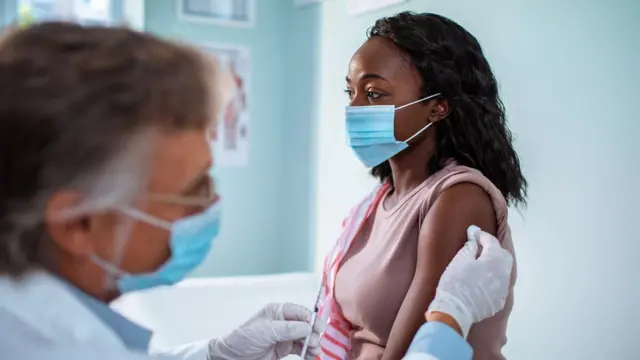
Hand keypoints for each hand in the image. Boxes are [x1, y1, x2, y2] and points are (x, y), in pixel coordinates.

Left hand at [209, 303, 323, 359]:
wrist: (230, 357)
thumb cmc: (243, 339)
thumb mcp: (265, 331)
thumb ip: (287, 329)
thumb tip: (307, 327)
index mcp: (277, 311)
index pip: (299, 311)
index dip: (311, 318)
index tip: (319, 327)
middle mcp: (282, 322)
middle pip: (305, 325)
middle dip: (312, 333)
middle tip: (314, 343)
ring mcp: (283, 336)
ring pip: (304, 338)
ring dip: (311, 344)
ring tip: (313, 352)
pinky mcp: (283, 349)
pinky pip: (300, 350)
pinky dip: (307, 353)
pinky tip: (311, 357)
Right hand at [427, 225, 513, 337]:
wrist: (454, 311)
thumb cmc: (455, 283)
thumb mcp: (460, 260)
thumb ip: (470, 247)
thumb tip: (475, 240)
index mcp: (495, 261)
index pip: (492, 242)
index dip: (482, 236)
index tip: (473, 233)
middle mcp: (504, 274)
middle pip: (503, 256)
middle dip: (493, 249)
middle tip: (479, 247)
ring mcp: (503, 289)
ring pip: (502, 271)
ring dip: (493, 264)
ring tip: (480, 264)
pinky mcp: (499, 301)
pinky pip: (499, 284)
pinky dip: (492, 279)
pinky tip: (480, 280)